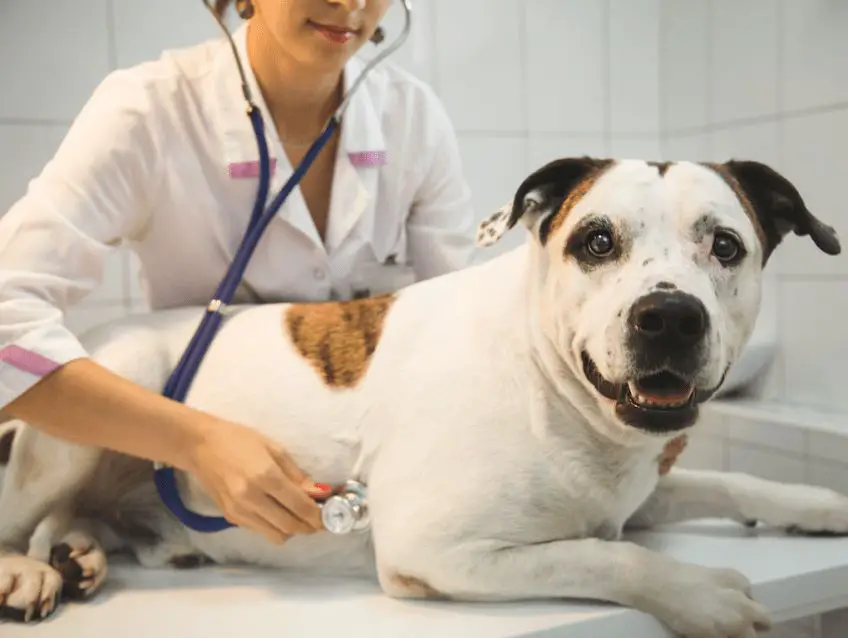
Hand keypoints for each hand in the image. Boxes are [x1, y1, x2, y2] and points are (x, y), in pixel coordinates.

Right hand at [185, 418, 327, 543]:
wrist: (200, 446)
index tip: (328, 516)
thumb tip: (319, 492)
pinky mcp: (230, 518)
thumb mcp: (274, 448)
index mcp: (265, 477)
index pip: (299, 506)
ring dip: (292, 530)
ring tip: (299, 517)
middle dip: (309, 527)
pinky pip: (260, 531)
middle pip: (290, 526)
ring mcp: (239, 511)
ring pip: (276, 535)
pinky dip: (274, 527)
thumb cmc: (239, 439)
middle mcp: (251, 498)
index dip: (318, 515)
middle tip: (319, 520)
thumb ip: (297, 474)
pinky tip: (278, 513)